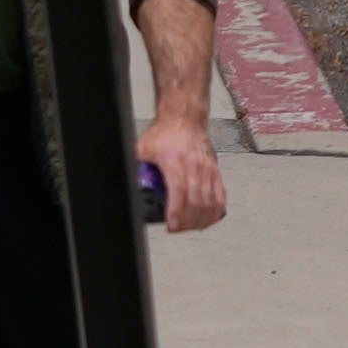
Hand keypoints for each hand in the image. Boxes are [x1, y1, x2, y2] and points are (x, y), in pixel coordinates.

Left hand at [136, 103, 226, 235]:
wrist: (185, 118)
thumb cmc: (166, 132)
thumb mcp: (143, 149)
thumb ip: (137, 167)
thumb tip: (128, 181)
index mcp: (175, 161)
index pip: (179, 191)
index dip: (176, 211)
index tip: (172, 225)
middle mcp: (194, 166)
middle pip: (196, 201)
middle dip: (187, 220)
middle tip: (177, 228)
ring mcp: (207, 170)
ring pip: (209, 201)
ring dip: (201, 218)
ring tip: (190, 227)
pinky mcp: (215, 171)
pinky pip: (220, 194)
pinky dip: (215, 209)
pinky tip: (209, 218)